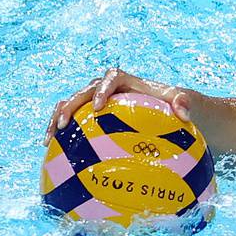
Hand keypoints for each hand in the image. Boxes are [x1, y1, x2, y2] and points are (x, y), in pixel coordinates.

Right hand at [47, 67, 198, 134]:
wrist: (174, 112)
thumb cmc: (179, 106)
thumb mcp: (188, 103)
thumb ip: (186, 103)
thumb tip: (184, 113)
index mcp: (129, 82)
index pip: (112, 78)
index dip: (101, 90)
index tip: (98, 107)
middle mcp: (110, 89)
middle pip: (83, 91)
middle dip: (69, 105)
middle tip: (61, 125)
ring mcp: (99, 103)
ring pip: (71, 105)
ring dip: (56, 119)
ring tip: (47, 141)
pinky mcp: (93, 118)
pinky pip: (74, 124)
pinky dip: (63, 137)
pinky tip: (54, 157)